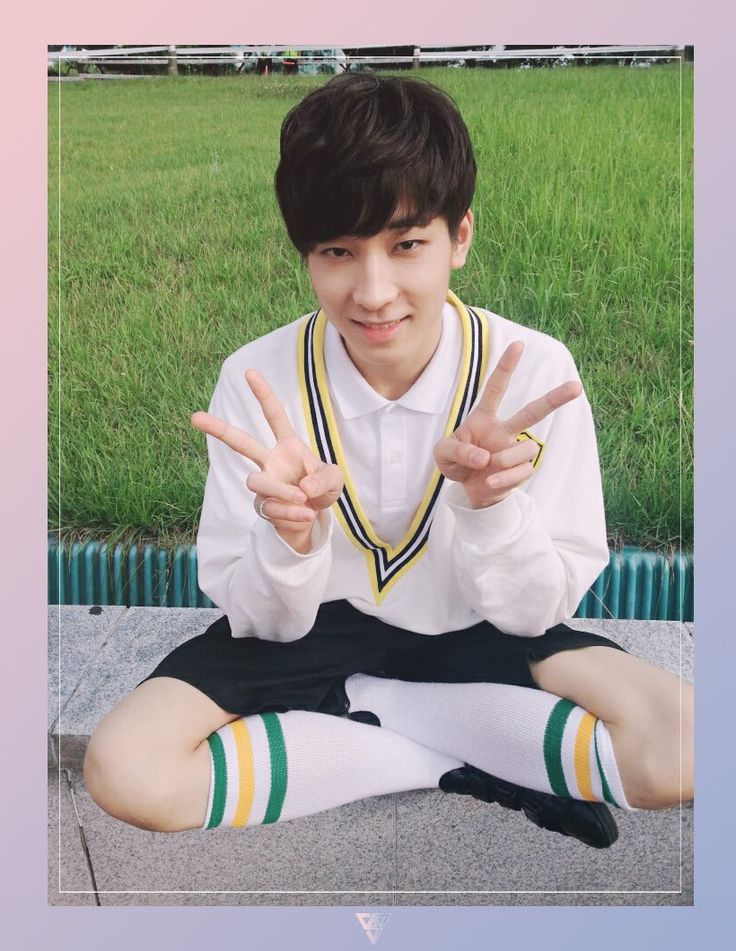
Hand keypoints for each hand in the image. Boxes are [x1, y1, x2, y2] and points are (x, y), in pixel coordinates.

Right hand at [191, 369, 342, 551]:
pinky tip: (305, 514)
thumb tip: (303, 487)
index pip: (274, 416)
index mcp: (288, 445)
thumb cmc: (321, 490)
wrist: (314, 518)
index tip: (250, 372)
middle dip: (218, 429)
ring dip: (281, 491)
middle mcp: (271, 461)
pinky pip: (269, 507)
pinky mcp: (262, 505)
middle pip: (241, 442)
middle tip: (194, 417)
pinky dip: (290, 513)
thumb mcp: (335, 481)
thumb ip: (324, 479)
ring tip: (303, 500)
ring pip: (256, 481)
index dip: (263, 395)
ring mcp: (264, 482)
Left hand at [433, 341, 581, 508]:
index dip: (506, 367)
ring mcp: (514, 449)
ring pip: (527, 448)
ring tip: (488, 468)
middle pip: (533, 411)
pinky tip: (490, 482)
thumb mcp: (443, 453)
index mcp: (484, 417)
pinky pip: (522, 471)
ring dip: (506, 459)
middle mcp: (504, 430)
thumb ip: (458, 450)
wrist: (469, 490)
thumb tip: (484, 457)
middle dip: (554, 399)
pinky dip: (504, 479)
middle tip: (576, 387)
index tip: (518, 344)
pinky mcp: (521, 469)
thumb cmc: (456, 462)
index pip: (496, 388)